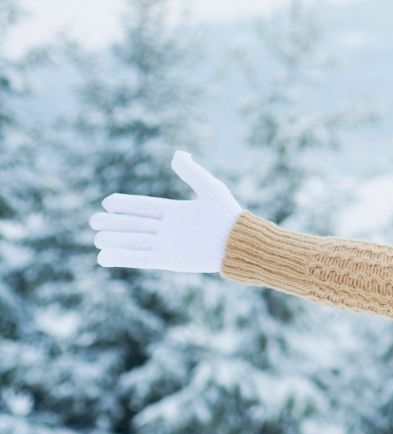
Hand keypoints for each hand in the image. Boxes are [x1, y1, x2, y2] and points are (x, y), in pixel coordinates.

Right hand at [90, 150, 244, 272]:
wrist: (241, 244)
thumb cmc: (229, 216)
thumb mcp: (210, 189)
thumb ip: (192, 172)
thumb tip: (178, 153)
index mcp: (175, 212)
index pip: (144, 207)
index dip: (126, 205)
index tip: (107, 202)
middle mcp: (168, 229)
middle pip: (134, 225)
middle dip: (114, 223)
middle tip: (92, 221)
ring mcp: (168, 245)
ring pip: (135, 242)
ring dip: (115, 240)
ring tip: (96, 238)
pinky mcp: (169, 261)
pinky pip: (141, 259)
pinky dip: (123, 258)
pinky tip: (103, 258)